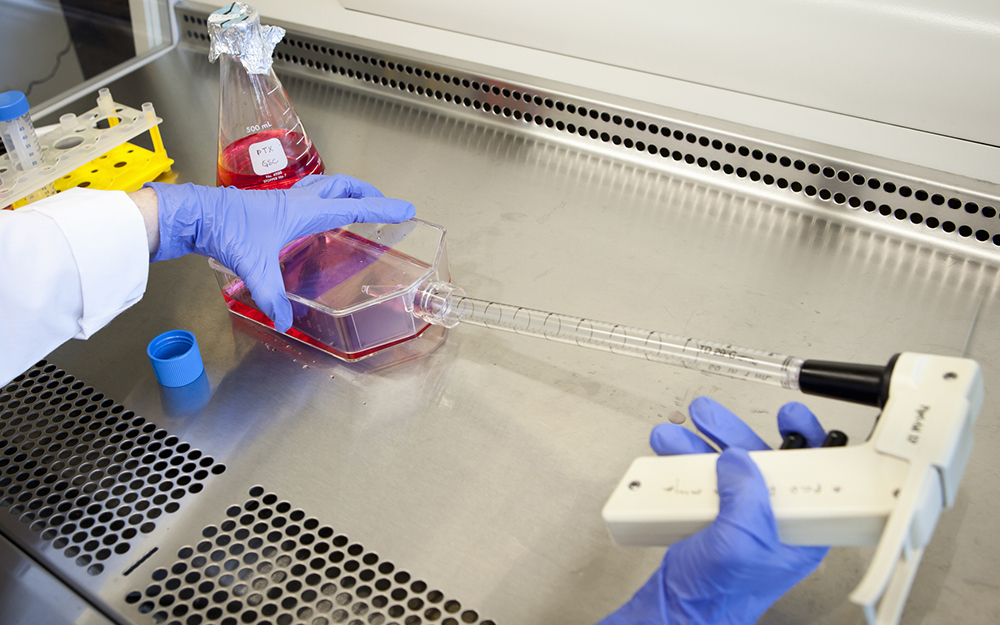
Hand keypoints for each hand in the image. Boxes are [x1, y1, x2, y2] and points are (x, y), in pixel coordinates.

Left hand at [146, 175, 414, 331]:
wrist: (193, 215)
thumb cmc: (224, 229)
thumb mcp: (253, 266)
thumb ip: (271, 295)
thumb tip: (285, 320)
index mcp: (303, 210)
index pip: (353, 206)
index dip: (382, 208)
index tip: (405, 209)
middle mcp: (296, 200)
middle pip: (341, 186)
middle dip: (366, 192)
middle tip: (383, 201)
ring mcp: (282, 201)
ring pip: (323, 187)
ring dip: (344, 192)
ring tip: (355, 204)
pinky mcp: (268, 207)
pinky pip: (306, 197)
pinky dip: (321, 201)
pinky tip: (314, 218)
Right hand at [599, 398, 829, 624]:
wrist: (675, 612)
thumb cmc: (719, 596)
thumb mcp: (741, 542)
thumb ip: (746, 497)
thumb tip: (739, 459)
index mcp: (798, 530)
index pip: (815, 476)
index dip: (808, 440)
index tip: (792, 417)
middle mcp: (771, 521)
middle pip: (761, 462)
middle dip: (733, 434)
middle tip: (711, 416)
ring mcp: (739, 519)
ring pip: (725, 468)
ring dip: (698, 447)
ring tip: (676, 434)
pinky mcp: (711, 519)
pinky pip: (701, 482)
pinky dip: (683, 466)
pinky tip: (670, 456)